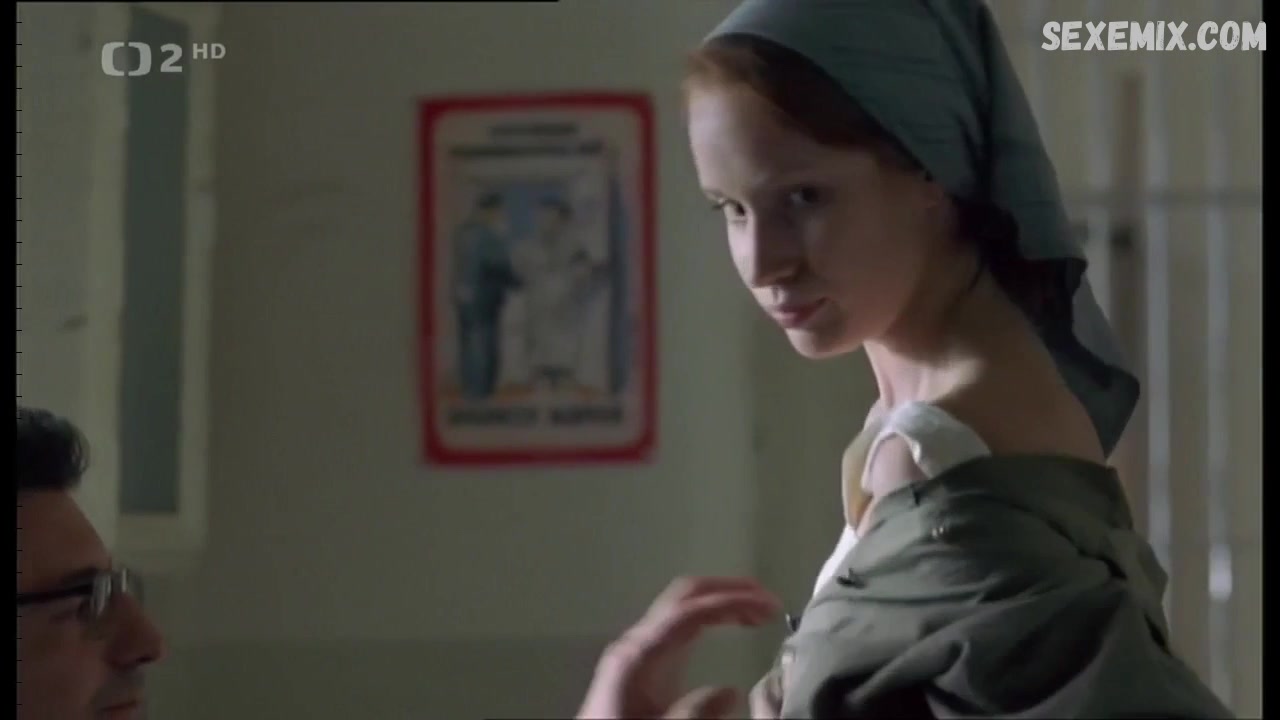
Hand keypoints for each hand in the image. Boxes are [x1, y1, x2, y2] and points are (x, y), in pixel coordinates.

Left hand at [577, 577, 781, 719]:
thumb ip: (692, 713)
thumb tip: (732, 692)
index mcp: (637, 652)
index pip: (688, 610)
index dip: (730, 601)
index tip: (768, 605)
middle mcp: (637, 641)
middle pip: (684, 596)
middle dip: (727, 590)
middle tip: (768, 601)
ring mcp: (640, 648)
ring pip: (683, 606)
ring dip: (721, 600)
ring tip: (759, 612)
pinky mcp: (645, 661)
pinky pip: (680, 625)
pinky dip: (710, 616)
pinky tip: (729, 625)